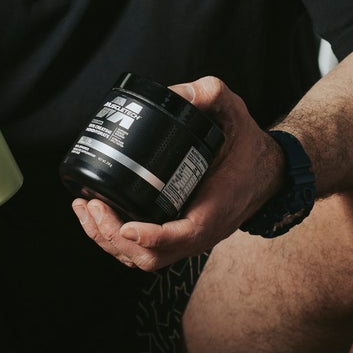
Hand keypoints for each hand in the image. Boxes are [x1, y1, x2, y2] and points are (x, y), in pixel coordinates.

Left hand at [71, 75, 285, 270]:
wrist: (267, 171)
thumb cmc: (247, 146)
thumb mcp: (236, 112)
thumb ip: (212, 94)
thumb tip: (182, 94)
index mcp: (215, 210)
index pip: (181, 236)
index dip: (150, 237)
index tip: (125, 224)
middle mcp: (199, 233)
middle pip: (150, 256)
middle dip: (113, 235)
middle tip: (92, 203)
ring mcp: (186, 238)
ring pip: (142, 258)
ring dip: (108, 240)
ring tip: (85, 208)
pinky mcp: (176, 235)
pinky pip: (142, 250)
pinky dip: (114, 239)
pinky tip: (95, 215)